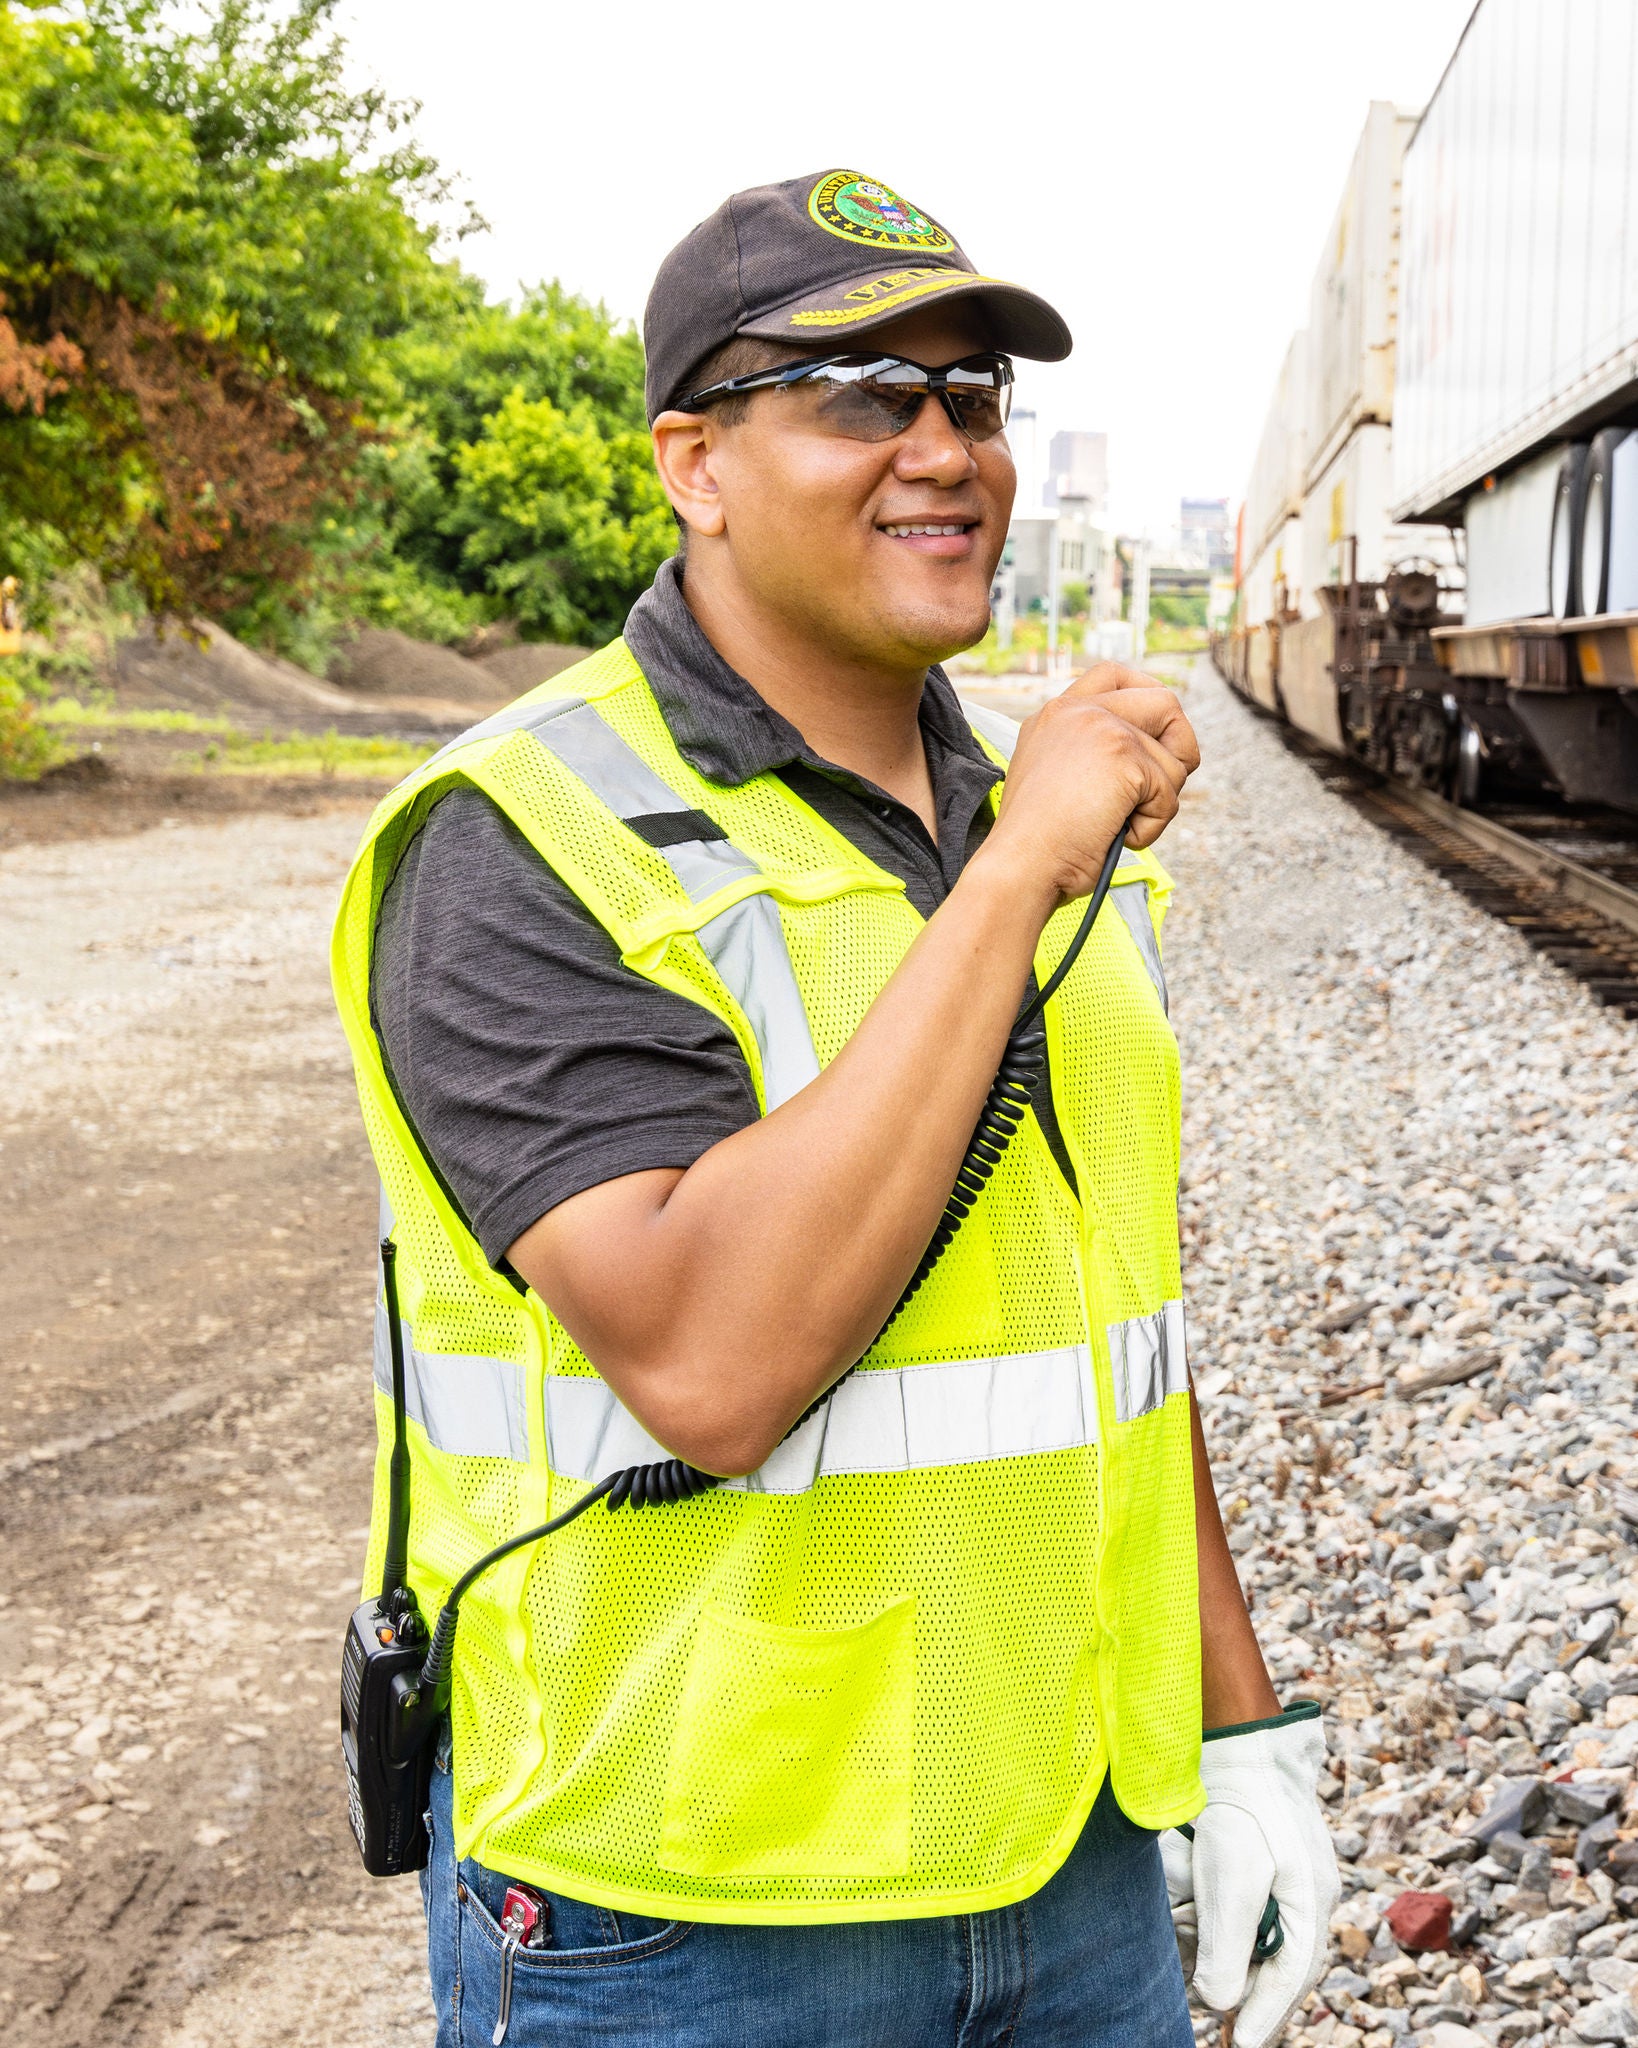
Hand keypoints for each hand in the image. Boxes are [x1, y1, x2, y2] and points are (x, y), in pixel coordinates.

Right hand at [985, 661, 1199, 904]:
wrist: (1019, 866)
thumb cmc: (1035, 844)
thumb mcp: (1054, 780)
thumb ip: (1089, 755)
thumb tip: (1145, 761)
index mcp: (1055, 715)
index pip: (1114, 676)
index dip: (1149, 698)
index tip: (1158, 735)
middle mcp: (1077, 711)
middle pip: (1164, 702)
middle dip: (1180, 747)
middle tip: (1162, 789)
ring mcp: (1101, 728)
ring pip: (1174, 760)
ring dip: (1158, 804)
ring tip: (1114, 825)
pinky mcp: (1124, 756)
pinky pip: (1168, 796)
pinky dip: (1150, 827)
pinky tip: (1114, 836)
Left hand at [1161, 1704, 1339, 2047]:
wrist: (1240, 1741)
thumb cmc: (1239, 1807)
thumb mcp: (1233, 1879)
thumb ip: (1229, 1945)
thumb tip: (1219, 2002)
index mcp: (1312, 1904)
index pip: (1290, 1979)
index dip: (1265, 2017)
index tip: (1241, 2045)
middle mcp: (1307, 1895)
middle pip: (1278, 1962)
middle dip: (1246, 1986)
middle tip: (1219, 2013)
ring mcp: (1291, 1875)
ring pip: (1262, 1936)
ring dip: (1230, 1950)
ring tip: (1198, 1959)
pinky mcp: (1268, 1859)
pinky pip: (1251, 1906)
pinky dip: (1225, 1919)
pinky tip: (1199, 1914)